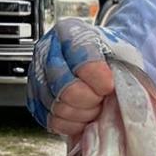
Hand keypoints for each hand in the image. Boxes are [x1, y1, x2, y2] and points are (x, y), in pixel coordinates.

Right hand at [27, 18, 142, 137]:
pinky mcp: (33, 99)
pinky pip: (52, 121)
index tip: (110, 86)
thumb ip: (122, 69)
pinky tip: (83, 113)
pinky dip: (72, 123)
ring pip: (59, 108)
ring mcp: (36, 76)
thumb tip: (119, 94)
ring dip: (83, 113)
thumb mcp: (122, 52)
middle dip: (92, 100)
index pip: (83, 62)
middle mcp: (46, 51)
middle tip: (102, 97)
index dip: (101, 81)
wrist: (100, 61)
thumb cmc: (110, 56)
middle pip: (68, 90)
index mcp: (69, 32)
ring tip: (94, 103)